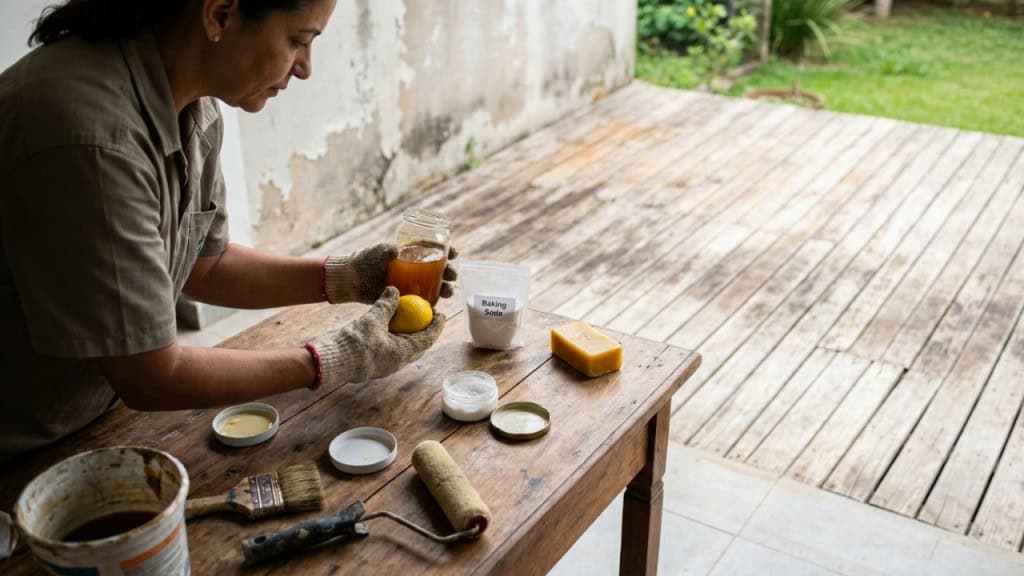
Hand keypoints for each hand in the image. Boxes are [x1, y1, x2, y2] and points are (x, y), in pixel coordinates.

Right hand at [307, 287, 445, 385]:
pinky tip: (389, 327)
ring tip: (409, 319)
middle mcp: (396, 362)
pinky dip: (394, 337)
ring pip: (404, 349)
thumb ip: (386, 305)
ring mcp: (385, 365)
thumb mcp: (372, 319)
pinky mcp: (374, 364)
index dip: (436, 326)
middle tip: (427, 315)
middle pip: (418, 346)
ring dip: (409, 335)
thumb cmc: (354, 342)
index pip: (427, 339)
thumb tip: (395, 290)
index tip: (441, 314)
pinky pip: (391, 349)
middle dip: (424, 331)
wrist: (332, 361)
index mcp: (402, 354)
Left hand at [324, 244, 459, 302]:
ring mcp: (412, 284)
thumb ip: (385, 250)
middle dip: (450, 272)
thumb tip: (395, 250)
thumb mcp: (376, 252)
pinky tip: (437, 306)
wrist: (352, 280)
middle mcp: (416, 268)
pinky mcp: (407, 298)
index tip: (454, 253)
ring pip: (435, 286)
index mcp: (412, 253)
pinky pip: (423, 301)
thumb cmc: (365, 261)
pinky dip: (432, 304)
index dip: (447, 250)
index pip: (435, 249)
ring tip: (448, 292)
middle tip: (452, 276)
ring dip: (445, 289)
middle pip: (440, 269)